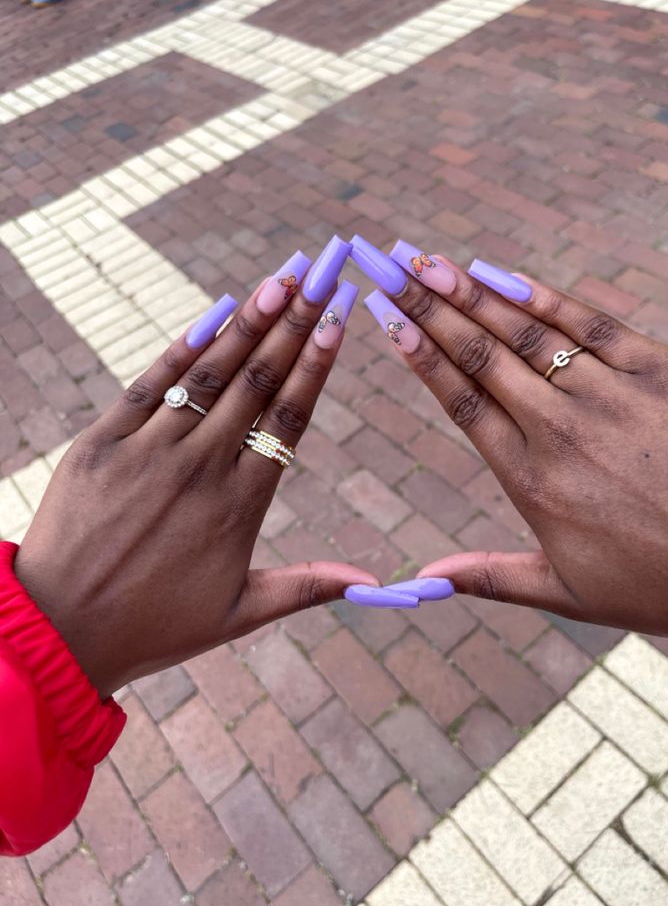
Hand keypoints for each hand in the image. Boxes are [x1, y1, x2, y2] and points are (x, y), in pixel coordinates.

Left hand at [14, 247, 375, 696]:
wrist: (58, 630)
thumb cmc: (156, 626)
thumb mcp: (239, 613)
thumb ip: (307, 586)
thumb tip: (372, 580)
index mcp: (239, 507)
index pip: (289, 420)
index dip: (316, 365)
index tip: (338, 321)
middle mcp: (199, 468)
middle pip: (258, 383)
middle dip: (295, 323)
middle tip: (324, 274)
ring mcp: (148, 451)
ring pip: (209, 374)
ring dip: (250, 323)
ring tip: (283, 278)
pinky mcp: (101, 443)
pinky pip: (149, 384)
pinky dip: (182, 346)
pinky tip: (215, 312)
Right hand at [363, 242, 667, 659]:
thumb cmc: (661, 584)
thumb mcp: (568, 593)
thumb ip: (491, 577)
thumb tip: (425, 581)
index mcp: (531, 480)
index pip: (460, 402)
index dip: (419, 354)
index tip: (386, 318)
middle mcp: (559, 430)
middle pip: (479, 356)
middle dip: (427, 307)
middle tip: (388, 266)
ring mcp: (609, 396)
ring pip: (524, 334)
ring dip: (469, 294)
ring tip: (427, 262)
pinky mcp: (659, 371)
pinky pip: (589, 324)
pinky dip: (541, 298)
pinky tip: (501, 275)